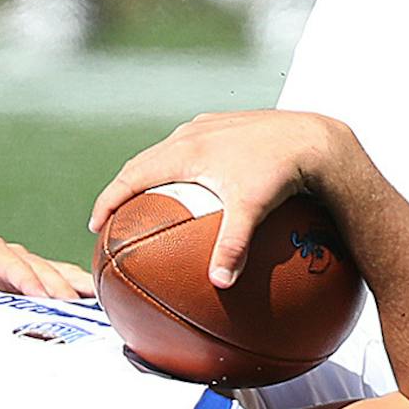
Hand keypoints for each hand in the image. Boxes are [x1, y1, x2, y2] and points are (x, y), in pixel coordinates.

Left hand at [0, 234, 95, 300]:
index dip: (24, 275)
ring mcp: (19, 270)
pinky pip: (57, 284)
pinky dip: (76, 290)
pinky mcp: (29, 285)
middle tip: (72, 304)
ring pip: (52, 272)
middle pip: (36, 265)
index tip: (38, 293)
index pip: (7, 258)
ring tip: (96, 297)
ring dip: (72, 285)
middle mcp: (4, 257)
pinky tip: (94, 298)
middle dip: (55, 284)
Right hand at [89, 109, 354, 288]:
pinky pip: (191, 145)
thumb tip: (218, 284)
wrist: (312, 135)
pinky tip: (194, 184)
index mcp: (186, 151)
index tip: (96, 225)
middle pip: (144, 161)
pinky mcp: (226, 125)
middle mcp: (192, 134)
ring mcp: (209, 126)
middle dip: (124, 188)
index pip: (133, 175)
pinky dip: (177, 165)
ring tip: (144, 198)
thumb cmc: (281, 170)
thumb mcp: (252, 209)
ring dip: (150, 173)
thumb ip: (232, 246)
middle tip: (111, 216)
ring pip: (167, 150)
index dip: (110, 199)